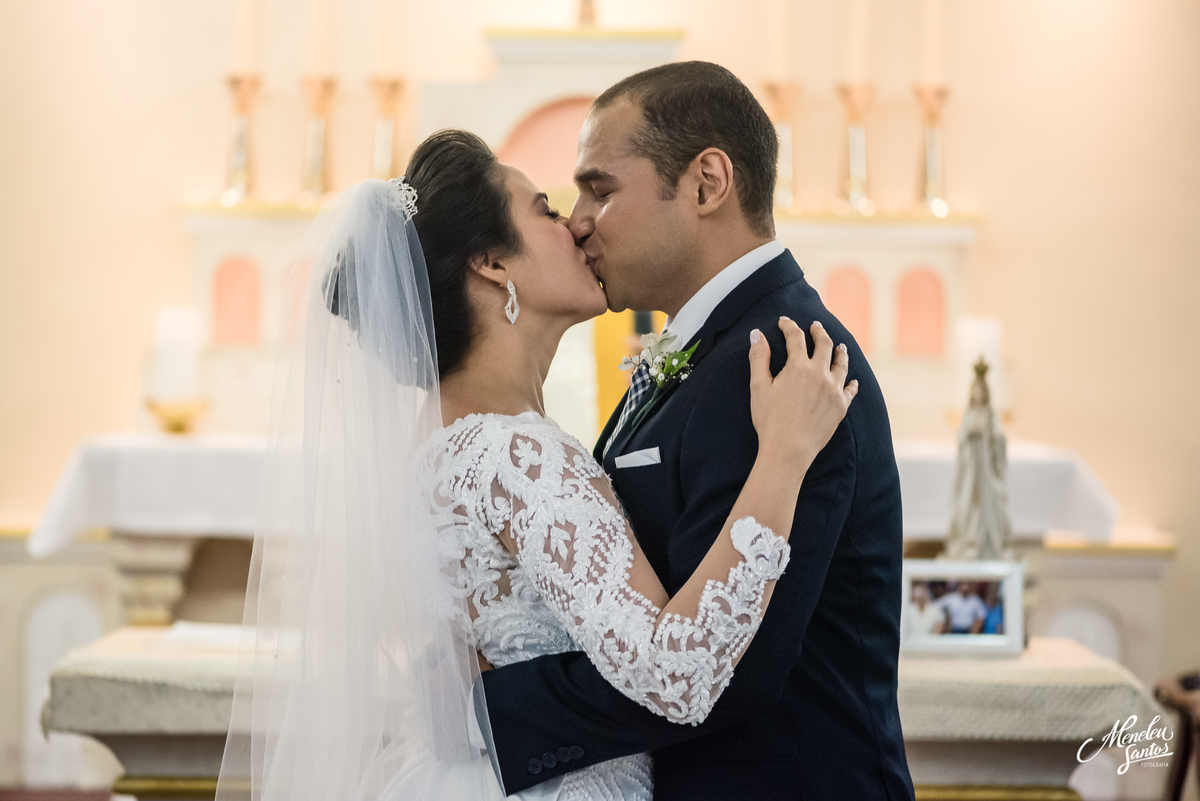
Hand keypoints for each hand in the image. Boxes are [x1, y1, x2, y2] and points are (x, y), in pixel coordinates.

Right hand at [748, 318, 857, 472]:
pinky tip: (852, 380)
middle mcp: (820, 374)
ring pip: (842, 364)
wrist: (788, 450)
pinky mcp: (841, 407)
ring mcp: (834, 390)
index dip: (789, 326)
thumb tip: (756, 334)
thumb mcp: (759, 387)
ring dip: (840, 352)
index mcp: (798, 367)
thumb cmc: (769, 420)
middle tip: (816, 326)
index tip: (784, 321)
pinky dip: (851, 382)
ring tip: (840, 346)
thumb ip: (759, 358)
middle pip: (824, 344)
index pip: (795, 337)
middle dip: (819, 332)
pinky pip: (850, 389)